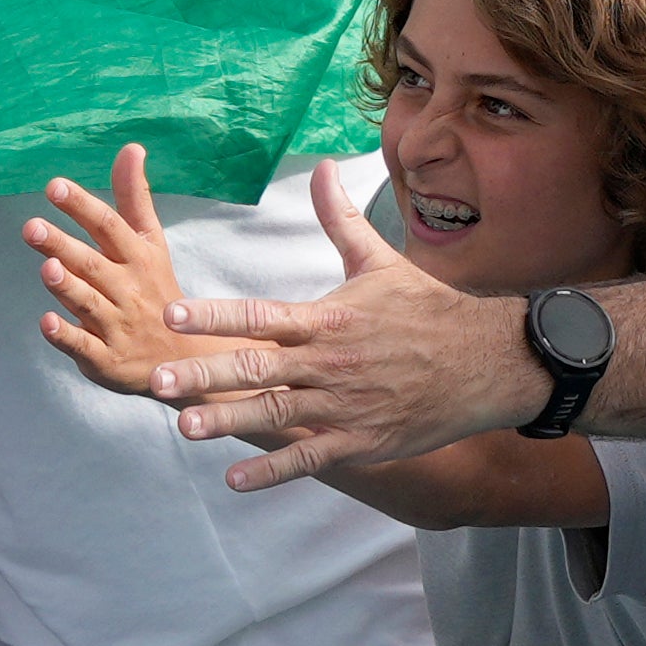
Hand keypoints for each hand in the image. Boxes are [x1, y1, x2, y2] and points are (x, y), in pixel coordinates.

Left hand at [25, 143, 257, 390]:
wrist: (183, 358)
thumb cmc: (156, 290)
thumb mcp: (152, 243)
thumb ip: (133, 197)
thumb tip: (132, 147)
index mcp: (138, 258)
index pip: (109, 226)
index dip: (82, 206)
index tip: (54, 186)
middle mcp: (127, 289)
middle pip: (93, 263)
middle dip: (63, 245)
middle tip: (31, 227)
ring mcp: (116, 325)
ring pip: (88, 303)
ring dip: (68, 287)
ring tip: (47, 268)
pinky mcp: (105, 358)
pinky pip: (83, 346)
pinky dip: (65, 335)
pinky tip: (46, 322)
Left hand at [141, 162, 539, 487]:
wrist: (489, 362)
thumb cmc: (429, 309)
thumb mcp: (381, 260)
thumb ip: (340, 218)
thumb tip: (322, 166)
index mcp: (326, 318)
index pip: (260, 314)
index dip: (215, 314)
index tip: (173, 313)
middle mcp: (328, 363)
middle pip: (256, 369)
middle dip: (204, 374)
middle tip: (156, 380)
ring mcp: (344, 406)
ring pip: (276, 415)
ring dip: (228, 422)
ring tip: (182, 428)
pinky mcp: (361, 441)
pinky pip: (310, 458)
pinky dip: (272, 471)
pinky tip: (233, 479)